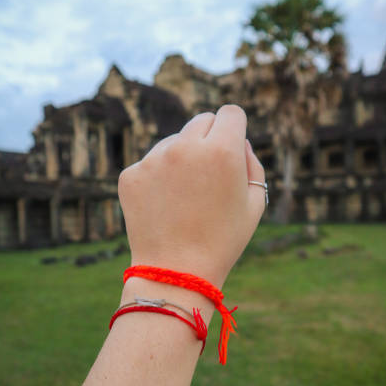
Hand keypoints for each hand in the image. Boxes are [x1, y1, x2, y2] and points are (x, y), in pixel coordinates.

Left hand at [117, 104, 265, 288]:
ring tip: (185, 198)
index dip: (234, 128)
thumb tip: (238, 139)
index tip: (231, 144)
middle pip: (201, 121)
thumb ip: (251, 163)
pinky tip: (165, 205)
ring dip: (182, 157)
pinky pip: (151, 162)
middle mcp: (186, 147)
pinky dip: (159, 177)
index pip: (231, 113)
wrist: (177, 272)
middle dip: (209, 140)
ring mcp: (154, 159)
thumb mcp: (254, 203)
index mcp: (222, 151)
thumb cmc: (223, 241)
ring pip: (174, 141)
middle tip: (209, 175)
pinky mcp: (131, 174)